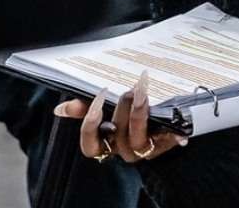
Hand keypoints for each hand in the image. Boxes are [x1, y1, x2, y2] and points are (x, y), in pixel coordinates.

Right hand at [54, 72, 188, 162]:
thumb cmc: (129, 112)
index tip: (97, 101)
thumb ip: (85, 108)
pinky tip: (178, 130)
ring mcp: (144, 149)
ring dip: (139, 113)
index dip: (91, 127)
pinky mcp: (164, 145)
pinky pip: (166, 142)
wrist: (165, 121)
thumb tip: (60, 109)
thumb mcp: (107, 108)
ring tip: (143, 92)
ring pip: (137, 139)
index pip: (90, 147)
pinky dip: (172, 136)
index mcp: (107, 143)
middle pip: (116, 135)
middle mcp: (123, 150)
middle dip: (121, 109)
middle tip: (128, 89)